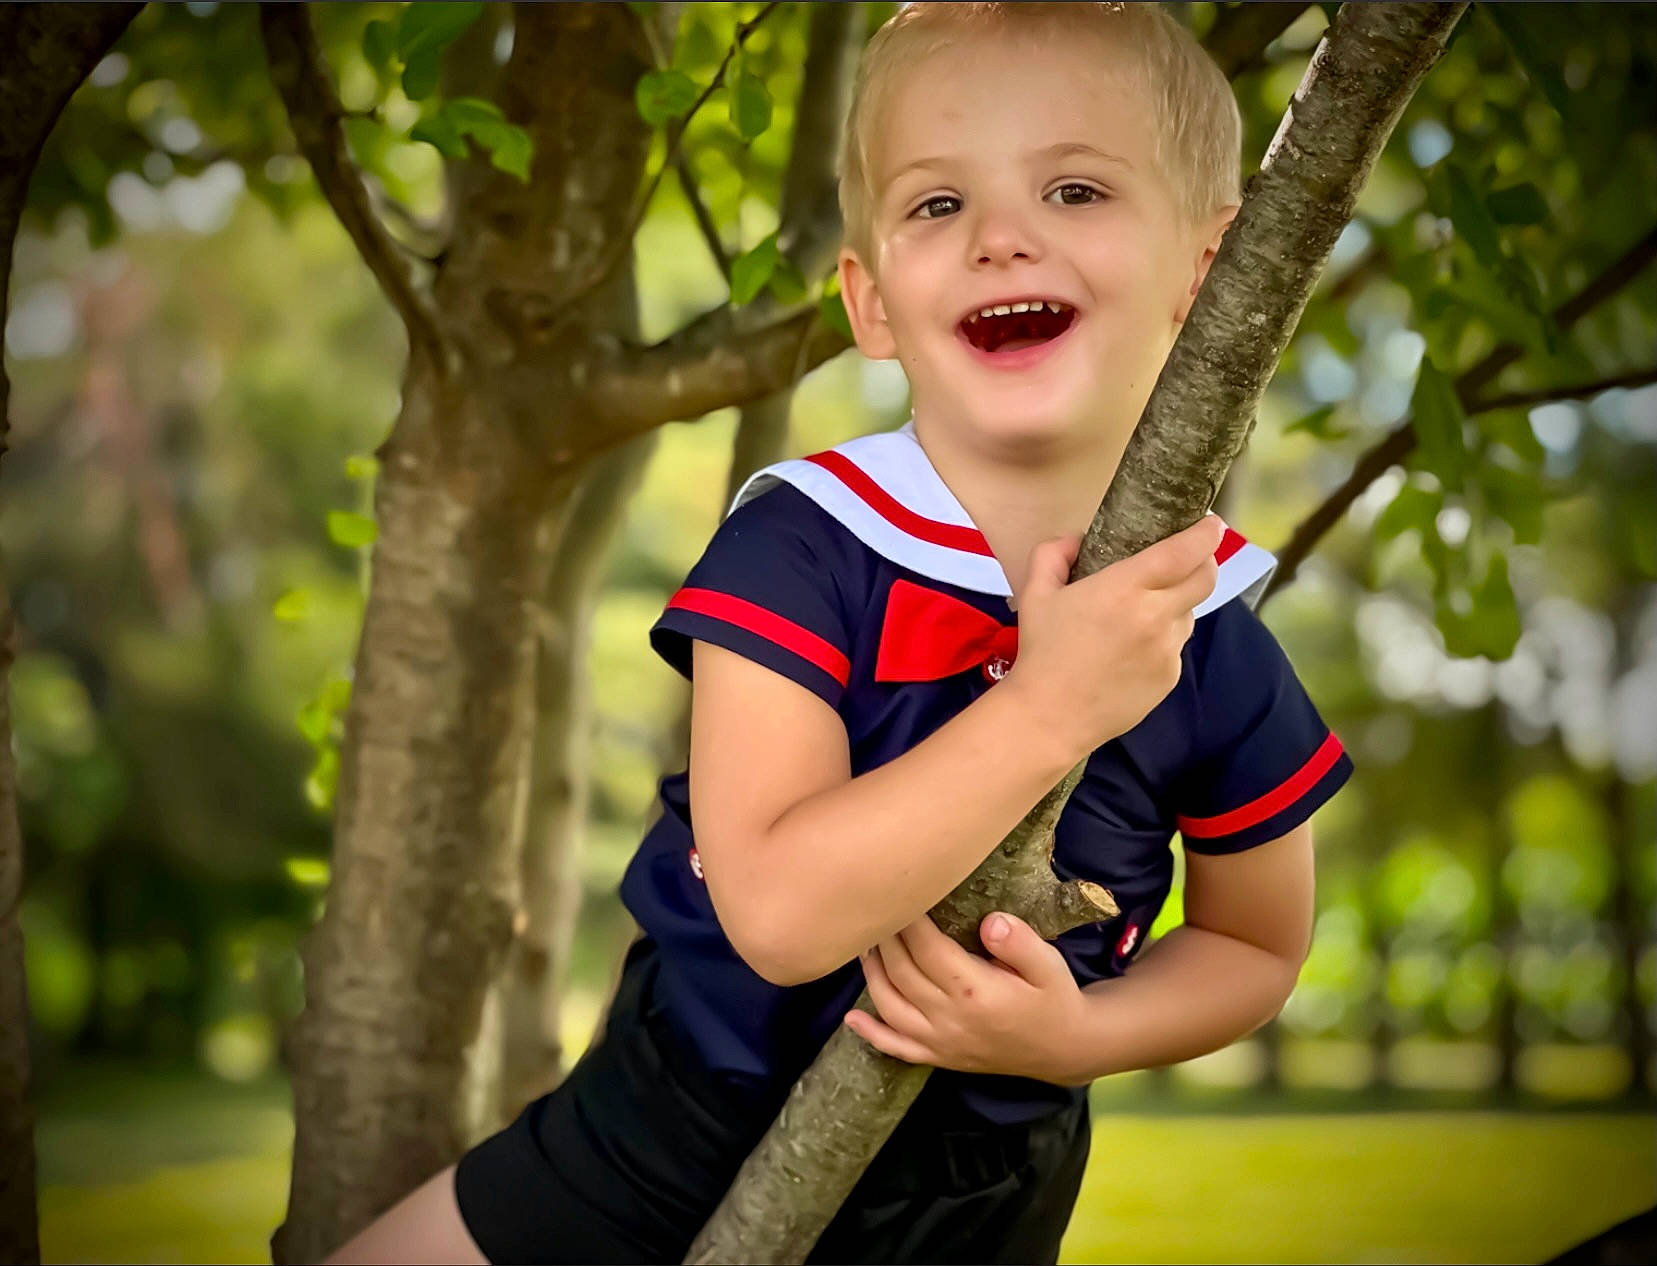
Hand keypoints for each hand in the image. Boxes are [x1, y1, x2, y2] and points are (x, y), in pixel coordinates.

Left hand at [843, 912, 1083, 1083]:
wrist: (1065, 1048)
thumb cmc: (1055, 999)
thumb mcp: (1050, 966)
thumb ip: (1020, 942)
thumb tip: (989, 921)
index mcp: (975, 991)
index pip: (927, 948)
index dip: (908, 920)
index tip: (898, 892)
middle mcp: (949, 1019)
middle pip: (901, 972)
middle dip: (885, 938)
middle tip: (876, 908)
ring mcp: (940, 1042)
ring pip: (890, 1005)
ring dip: (872, 973)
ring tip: (865, 943)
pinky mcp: (939, 1057)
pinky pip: (897, 1048)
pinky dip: (871, 1034)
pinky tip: (851, 1019)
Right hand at [1004, 516, 1221, 755]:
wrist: (1051, 716)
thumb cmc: (1041, 651)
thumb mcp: (1034, 593)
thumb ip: (1053, 554)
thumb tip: (1077, 539)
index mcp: (1124, 588)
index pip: (1184, 551)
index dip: (1205, 533)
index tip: (1210, 522)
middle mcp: (1155, 617)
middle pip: (1206, 578)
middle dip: (1206, 560)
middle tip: (1190, 555)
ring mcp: (1167, 650)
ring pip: (1190, 612)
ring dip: (1178, 601)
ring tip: (1146, 609)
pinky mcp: (1169, 677)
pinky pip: (1175, 646)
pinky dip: (1163, 637)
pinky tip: (1132, 648)